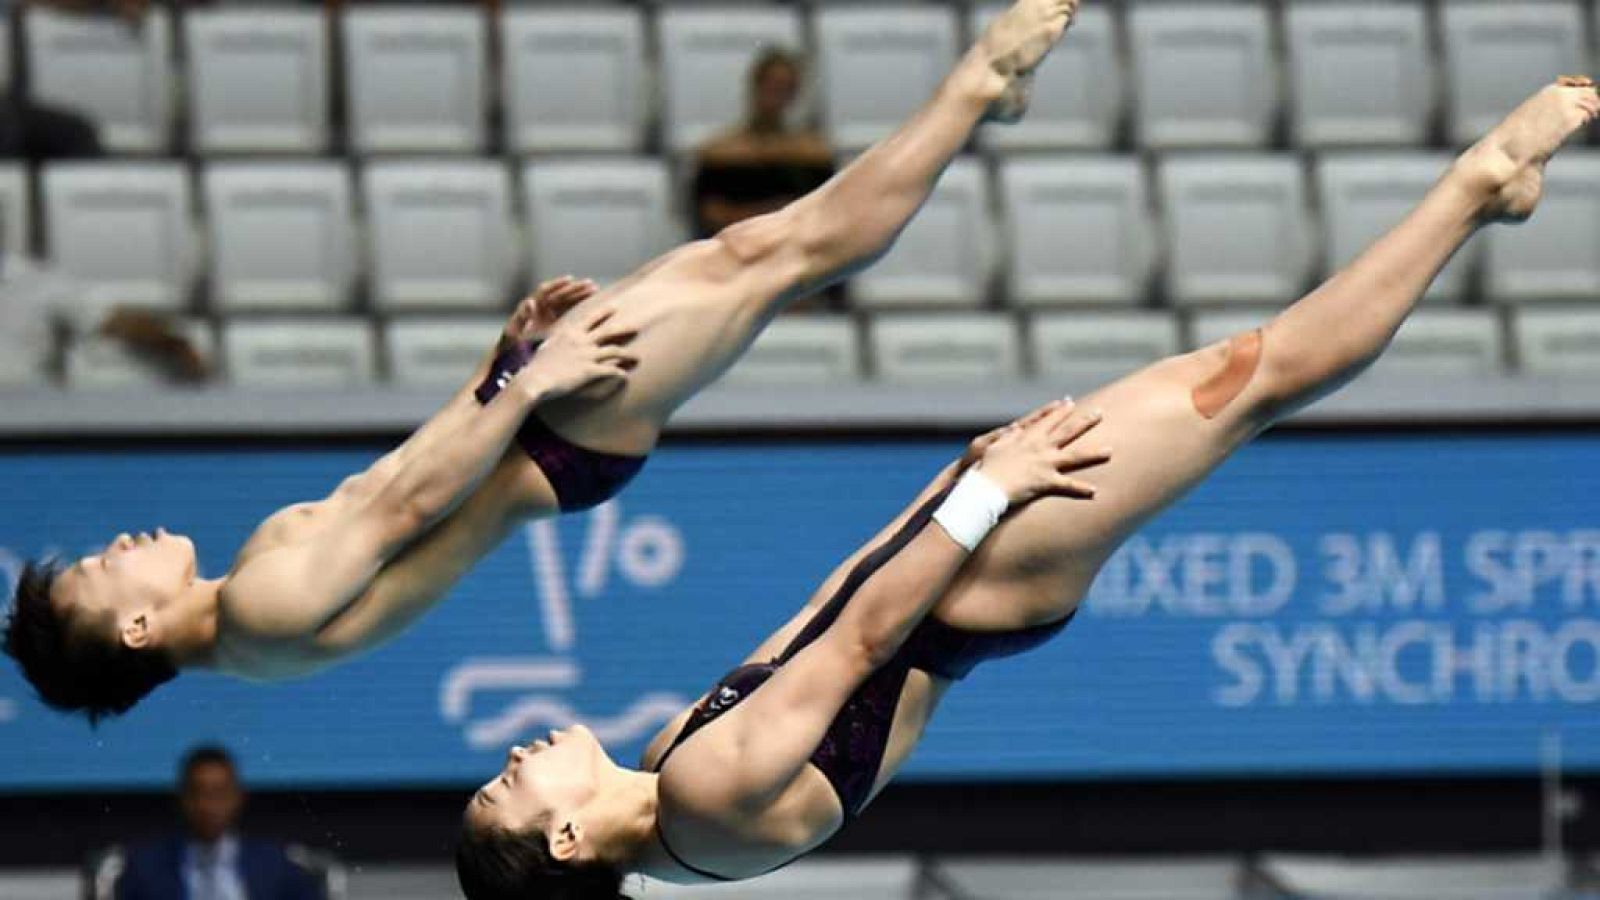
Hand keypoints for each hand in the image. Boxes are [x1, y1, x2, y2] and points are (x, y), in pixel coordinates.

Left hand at [502, 276, 599, 347]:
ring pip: (566, 300)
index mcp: (531, 305)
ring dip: (579, 295)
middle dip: (574, 288)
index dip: (557, 284)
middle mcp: (541, 306)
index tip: (570, 279)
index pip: (545, 290)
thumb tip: (530, 302)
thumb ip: (522, 316)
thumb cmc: (512, 343)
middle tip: (590, 283)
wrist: (511, 354)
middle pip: (559, 293)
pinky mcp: (555, 322)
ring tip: (594, 289)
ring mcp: (549, 313)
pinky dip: (579, 306)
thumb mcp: (514, 330)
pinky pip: (568, 311)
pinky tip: (592, 305)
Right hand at [514, 307, 636, 400]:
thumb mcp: (547, 346)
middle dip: (625, 329)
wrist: (534, 379)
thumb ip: (558, 341)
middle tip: (638, 327)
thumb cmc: (536, 365)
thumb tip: (559, 341)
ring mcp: (586, 355)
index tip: (614, 308)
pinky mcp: (589, 370)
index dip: (604, 312)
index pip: (591, 318)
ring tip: (638, 358)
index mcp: (570, 332)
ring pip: (615, 351)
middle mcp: (581, 340)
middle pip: (609, 331)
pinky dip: (620, 373)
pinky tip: (626, 376)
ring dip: (629, 354)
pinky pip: (611, 370)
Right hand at [972, 400, 1109, 505]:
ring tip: (1110, 452)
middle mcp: (1040, 447)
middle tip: (1099, 413)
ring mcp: (1045, 464)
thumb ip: (1009, 436)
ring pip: (1075, 457)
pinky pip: (1068, 487)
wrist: (985, 485)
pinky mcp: (1046, 482)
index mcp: (1027, 438)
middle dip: (1084, 422)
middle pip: (1067, 432)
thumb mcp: (995, 446)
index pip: (1047, 420)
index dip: (1059, 411)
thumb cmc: (986, 467)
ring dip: (1094, 454)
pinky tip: (1095, 492)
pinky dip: (1081, 490)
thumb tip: (1016, 427)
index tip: (1069, 402)